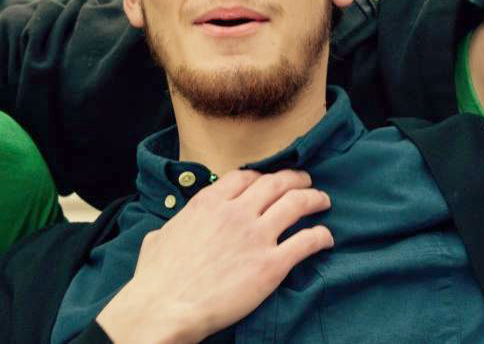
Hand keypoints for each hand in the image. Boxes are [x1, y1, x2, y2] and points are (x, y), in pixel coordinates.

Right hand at [95, 169, 332, 343]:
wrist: (165, 307)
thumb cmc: (157, 278)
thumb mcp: (160, 237)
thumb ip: (176, 225)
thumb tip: (171, 229)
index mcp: (209, 202)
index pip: (245, 177)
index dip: (263, 176)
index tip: (270, 181)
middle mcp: (236, 212)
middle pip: (276, 183)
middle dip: (295, 179)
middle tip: (306, 182)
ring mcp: (256, 236)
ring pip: (296, 204)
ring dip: (314, 199)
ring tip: (323, 200)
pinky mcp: (271, 265)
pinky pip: (306, 241)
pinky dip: (321, 236)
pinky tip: (326, 238)